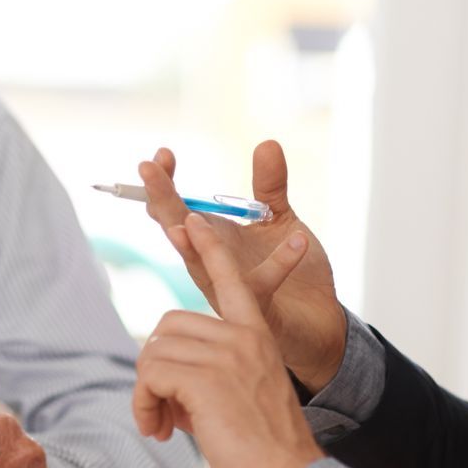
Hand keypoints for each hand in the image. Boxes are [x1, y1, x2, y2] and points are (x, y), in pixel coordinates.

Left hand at [132, 213, 325, 467]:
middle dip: (155, 370)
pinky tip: (160, 431)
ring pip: (154, 351)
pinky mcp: (206, 378)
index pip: (231, 280)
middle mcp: (243, 336)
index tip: (191, 221)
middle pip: (168, 327)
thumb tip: (165, 379)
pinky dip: (143, 404)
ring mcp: (226, 354)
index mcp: (257, 335)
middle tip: (164, 413)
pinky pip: (150, 374)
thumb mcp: (243, 397)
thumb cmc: (266, 450)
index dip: (208, 250)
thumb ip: (211, 374)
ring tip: (162, 427)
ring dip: (146, 393)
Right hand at [139, 141, 347, 391]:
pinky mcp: (257, 313)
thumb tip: (266, 143)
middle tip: (147, 169)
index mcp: (213, 241)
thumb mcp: (280, 221)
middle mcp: (212, 266)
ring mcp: (229, 291)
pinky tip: (298, 238)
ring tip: (189, 218)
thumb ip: (270, 186)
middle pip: (176, 231)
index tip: (162, 154)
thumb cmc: (294, 275)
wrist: (320, 325)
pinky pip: (262, 286)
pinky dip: (281, 262)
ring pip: (201, 266)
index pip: (176, 210)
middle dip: (161, 201)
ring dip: (194, 242)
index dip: (165, 183)